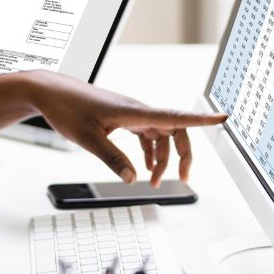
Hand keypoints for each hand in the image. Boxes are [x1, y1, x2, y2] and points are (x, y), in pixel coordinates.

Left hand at [27, 72, 226, 184]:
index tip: (224, 118)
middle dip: (182, 154)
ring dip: (162, 157)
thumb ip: (112, 159)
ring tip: (155, 181)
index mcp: (133, 111)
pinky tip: (143, 166)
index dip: (201, 119)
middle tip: (183, 179)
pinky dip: (149, 151)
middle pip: (174, 129)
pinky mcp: (122, 116)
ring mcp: (130, 112)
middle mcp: (136, 109)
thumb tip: (133, 179)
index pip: (175, 116)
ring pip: (160, 134)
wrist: (49, 92)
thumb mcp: (86, 139)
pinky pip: (146, 133)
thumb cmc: (66, 108)